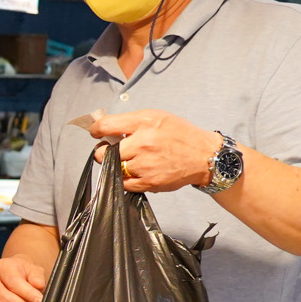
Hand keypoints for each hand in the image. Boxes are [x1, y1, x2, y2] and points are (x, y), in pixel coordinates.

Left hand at [87, 109, 222, 192]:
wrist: (204, 156)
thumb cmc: (180, 134)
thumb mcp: (157, 116)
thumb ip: (131, 122)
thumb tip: (106, 129)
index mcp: (144, 123)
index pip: (105, 126)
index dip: (96, 130)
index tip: (97, 133)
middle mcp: (143, 143)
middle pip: (104, 153)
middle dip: (103, 152)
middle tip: (110, 151)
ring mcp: (145, 165)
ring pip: (114, 169)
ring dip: (115, 166)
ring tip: (127, 161)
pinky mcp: (149, 182)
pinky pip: (124, 184)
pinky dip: (125, 179)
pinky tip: (134, 172)